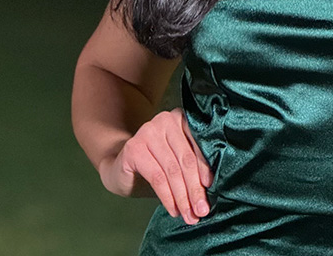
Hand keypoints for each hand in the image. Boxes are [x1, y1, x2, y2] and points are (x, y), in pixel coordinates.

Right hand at [100, 108, 213, 224]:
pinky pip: (157, 177)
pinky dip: (167, 197)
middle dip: (195, 188)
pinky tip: (173, 209)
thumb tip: (210, 190)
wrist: (121, 167)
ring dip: (182, 197)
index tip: (211, 187)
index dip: (205, 167)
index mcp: (181, 118)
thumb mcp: (178, 161)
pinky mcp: (134, 148)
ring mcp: (148, 132)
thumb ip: (194, 167)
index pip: (198, 143)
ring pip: (172, 170)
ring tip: (188, 214)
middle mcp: (165, 120)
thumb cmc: (157, 164)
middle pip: (185, 158)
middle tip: (201, 210)